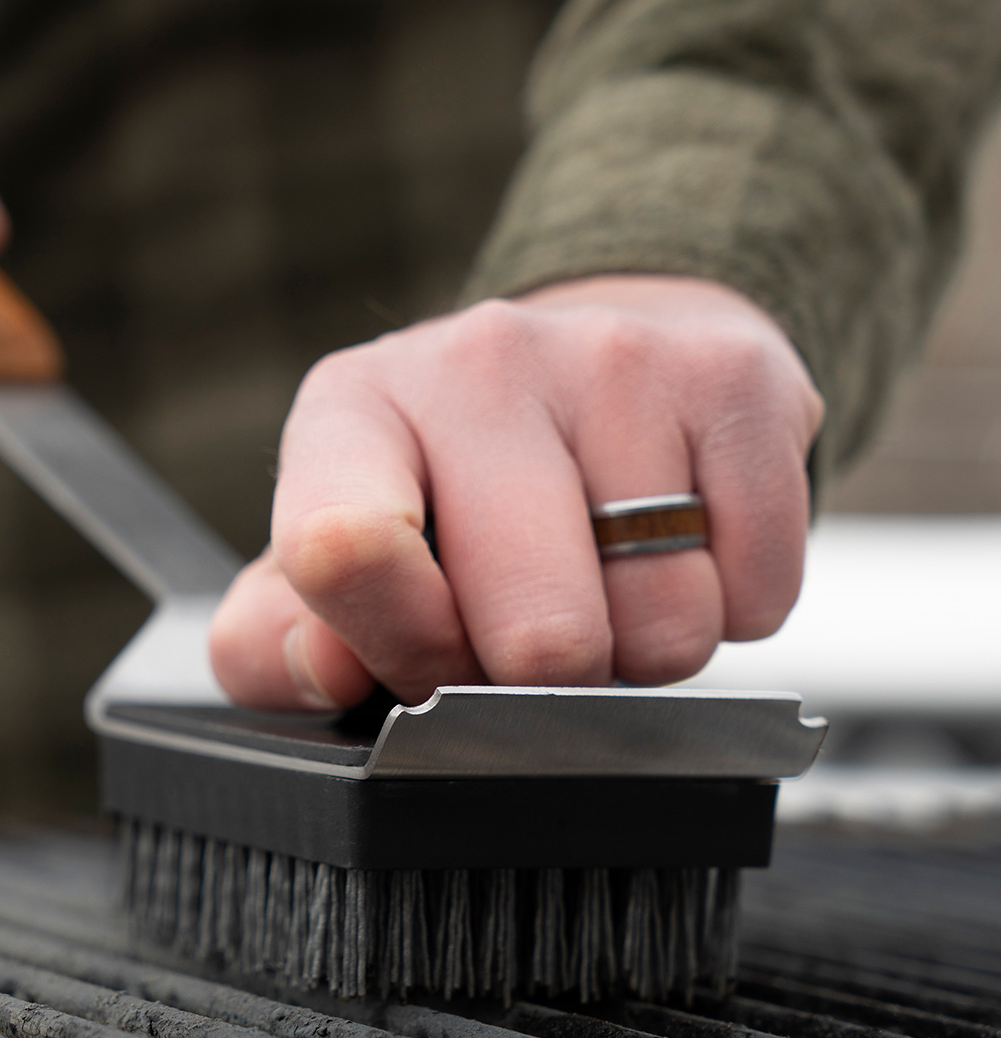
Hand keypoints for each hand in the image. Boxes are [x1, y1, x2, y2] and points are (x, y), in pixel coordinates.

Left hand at [209, 275, 823, 708]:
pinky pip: (760, 599)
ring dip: (641, 647)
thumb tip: (326, 669)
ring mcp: (613, 359)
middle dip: (539, 678)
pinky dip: (733, 610)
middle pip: (537, 639)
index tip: (430, 656)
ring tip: (606, 575)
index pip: (340, 547)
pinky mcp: (736, 380)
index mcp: (351, 408)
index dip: (403, 647)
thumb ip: (278, 641)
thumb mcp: (334, 556)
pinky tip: (683, 544)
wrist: (599, 367)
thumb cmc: (456, 491)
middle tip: (527, 622)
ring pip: (665, 634)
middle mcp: (475, 361)